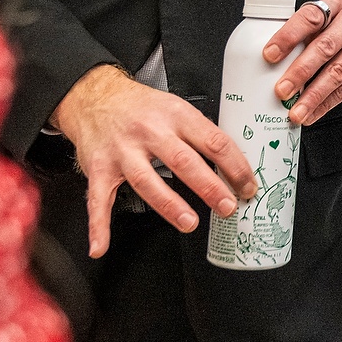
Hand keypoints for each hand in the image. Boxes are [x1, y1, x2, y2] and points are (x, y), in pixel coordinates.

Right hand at [52, 64, 258, 253]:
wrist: (94, 96)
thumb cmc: (140, 106)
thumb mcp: (175, 106)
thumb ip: (199, 133)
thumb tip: (232, 164)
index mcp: (175, 115)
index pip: (212, 140)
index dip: (234, 166)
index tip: (247, 186)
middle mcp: (149, 131)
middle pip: (183, 161)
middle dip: (209, 186)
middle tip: (227, 206)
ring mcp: (122, 151)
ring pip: (147, 180)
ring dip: (169, 205)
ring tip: (189, 223)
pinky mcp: (99, 168)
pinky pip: (98, 199)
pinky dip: (98, 225)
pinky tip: (102, 245)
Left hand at [263, 0, 341, 125]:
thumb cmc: (338, 20)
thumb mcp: (323, 12)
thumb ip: (301, 29)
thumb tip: (269, 59)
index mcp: (337, 0)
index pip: (310, 17)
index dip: (288, 37)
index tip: (269, 55)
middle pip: (325, 47)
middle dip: (300, 72)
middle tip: (281, 90)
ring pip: (338, 72)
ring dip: (314, 96)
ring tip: (296, 111)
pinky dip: (328, 103)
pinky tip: (313, 112)